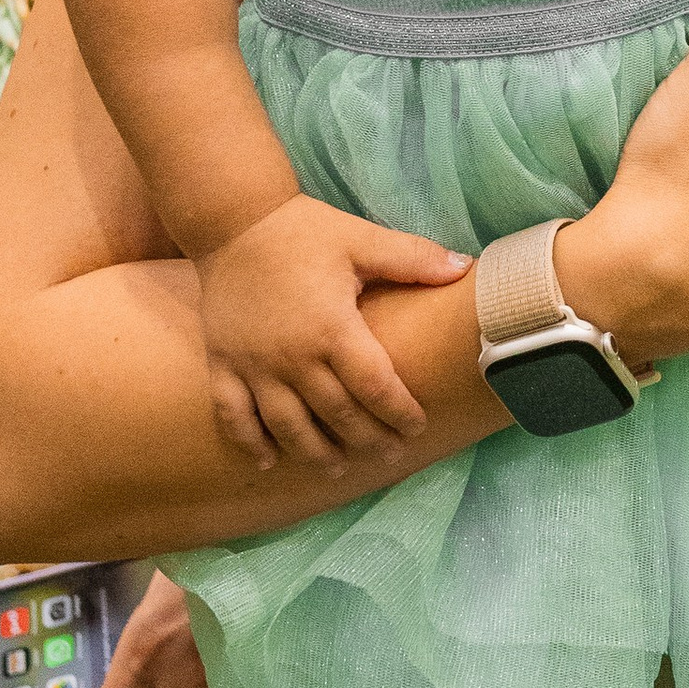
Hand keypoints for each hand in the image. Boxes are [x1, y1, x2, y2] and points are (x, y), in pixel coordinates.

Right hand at [195, 194, 471, 465]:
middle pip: (336, 414)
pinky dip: (251, 442)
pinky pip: (235, 415)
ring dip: (315, 452)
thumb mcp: (361, 239)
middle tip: (389, 455)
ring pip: (288, 425)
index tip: (417, 428)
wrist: (231, 219)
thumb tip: (466, 267)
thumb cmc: (302, 230)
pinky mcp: (222, 364)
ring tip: (337, 468)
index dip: (399, 412)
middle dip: (367, 440)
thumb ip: (413, 259)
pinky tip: (270, 461)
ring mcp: (254, 366)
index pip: (375, 386)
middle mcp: (293, 356)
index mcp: (332, 327)